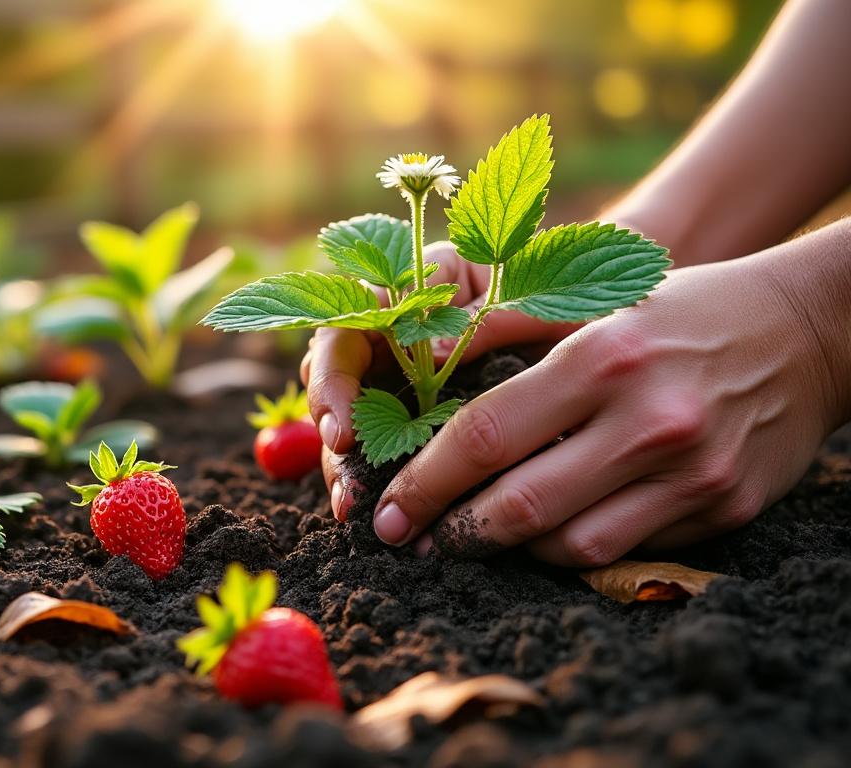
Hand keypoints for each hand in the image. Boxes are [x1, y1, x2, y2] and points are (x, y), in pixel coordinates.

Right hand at [302, 241, 579, 520]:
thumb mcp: (554, 302)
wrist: (634, 329)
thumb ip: (491, 317)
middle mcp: (406, 330)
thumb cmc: (598, 301)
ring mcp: (417, 376)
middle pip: (342, 381)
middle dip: (336, 440)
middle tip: (349, 493)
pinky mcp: (435, 421)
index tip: (345, 430)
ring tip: (358, 510)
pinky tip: (390, 512)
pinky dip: (387, 479)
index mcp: (423, 285)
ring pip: (360, 421)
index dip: (333, 378)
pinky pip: (396, 449)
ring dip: (352, 467)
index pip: (349, 322)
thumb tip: (431, 360)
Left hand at [372, 229, 850, 565]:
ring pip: (573, 546)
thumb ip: (497, 325)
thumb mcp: (594, 296)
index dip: (427, 483)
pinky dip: (579, 547)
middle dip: (455, 533)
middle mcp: (649, 422)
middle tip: (417, 543)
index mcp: (604, 358)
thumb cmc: (680, 310)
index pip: (488, 436)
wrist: (812, 331)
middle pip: (523, 507)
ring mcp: (694, 473)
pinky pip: (629, 550)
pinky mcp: (726, 509)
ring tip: (480, 535)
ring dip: (514, 550)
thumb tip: (414, 355)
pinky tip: (552, 531)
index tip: (390, 513)